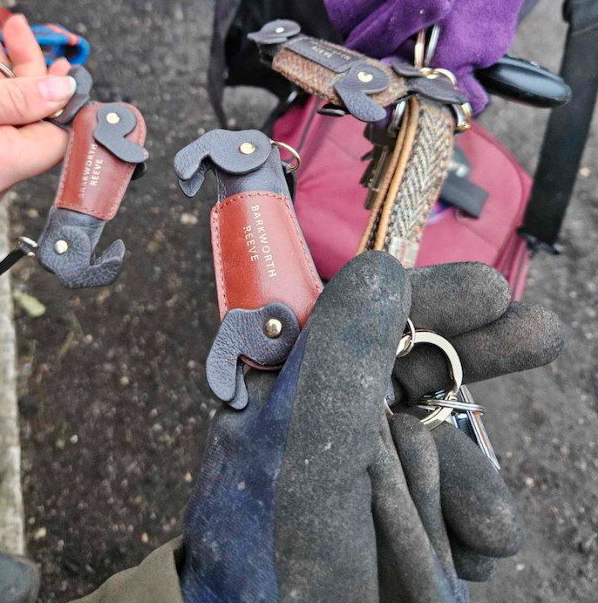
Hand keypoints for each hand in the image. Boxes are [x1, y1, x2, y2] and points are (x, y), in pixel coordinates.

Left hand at [180, 254, 561, 601]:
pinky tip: (471, 554)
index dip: (426, 297)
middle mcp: (319, 417)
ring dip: (474, 479)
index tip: (490, 293)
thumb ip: (343, 357)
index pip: (358, 316)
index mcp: (284, 388)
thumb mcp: (313, 450)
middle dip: (477, 354)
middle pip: (408, 364)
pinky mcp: (386, 516)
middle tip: (542, 336)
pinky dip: (467, 522)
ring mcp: (355, 469)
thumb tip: (379, 268)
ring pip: (438, 438)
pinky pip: (443, 496)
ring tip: (487, 531)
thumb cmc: (282, 559)